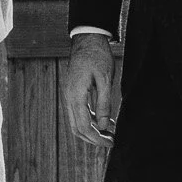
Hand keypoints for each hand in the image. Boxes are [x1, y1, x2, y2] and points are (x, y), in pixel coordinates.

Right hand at [64, 32, 115, 147]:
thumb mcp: (105, 79)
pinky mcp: (73, 92)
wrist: (87, 39)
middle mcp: (69, 97)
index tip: (111, 143)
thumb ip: (104, 103)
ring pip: (77, 122)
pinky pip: (79, 112)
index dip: (97, 138)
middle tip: (111, 142)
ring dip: (92, 130)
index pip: (84, 126)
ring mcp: (69, 95)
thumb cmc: (97, 56)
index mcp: (76, 95)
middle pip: (77, 128)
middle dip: (94, 138)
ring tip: (110, 133)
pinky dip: (91, 120)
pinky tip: (105, 121)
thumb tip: (104, 126)